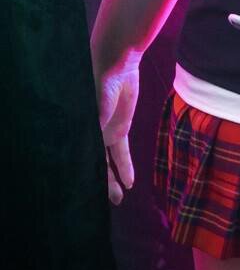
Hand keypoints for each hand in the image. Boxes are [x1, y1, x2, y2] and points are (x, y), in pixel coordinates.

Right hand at [93, 47, 141, 204]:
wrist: (116, 64)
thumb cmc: (99, 83)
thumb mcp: (96, 109)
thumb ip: (95, 129)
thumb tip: (93, 151)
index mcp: (80, 131)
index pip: (78, 161)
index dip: (80, 178)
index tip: (84, 196)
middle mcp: (90, 135)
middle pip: (93, 166)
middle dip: (99, 186)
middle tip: (107, 205)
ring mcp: (105, 132)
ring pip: (107, 163)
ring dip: (112, 181)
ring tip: (119, 199)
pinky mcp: (121, 127)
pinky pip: (121, 152)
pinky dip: (126, 167)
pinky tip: (130, 182)